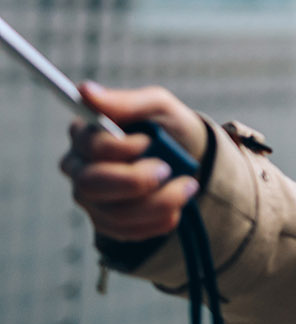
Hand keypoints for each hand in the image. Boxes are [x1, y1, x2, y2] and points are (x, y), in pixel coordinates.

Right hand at [58, 83, 210, 241]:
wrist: (188, 157)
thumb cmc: (166, 125)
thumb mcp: (156, 105)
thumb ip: (125, 101)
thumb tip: (86, 91)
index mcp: (85, 137)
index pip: (89, 146)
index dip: (120, 147)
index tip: (148, 140)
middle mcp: (80, 170)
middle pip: (90, 184)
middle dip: (135, 180)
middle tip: (167, 170)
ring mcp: (92, 201)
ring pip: (112, 213)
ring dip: (157, 202)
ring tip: (188, 186)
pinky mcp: (109, 224)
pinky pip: (127, 233)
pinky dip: (159, 220)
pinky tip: (176, 207)